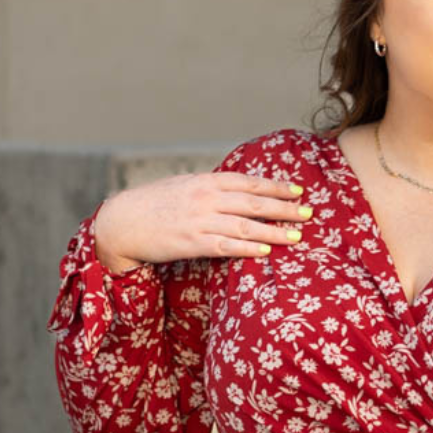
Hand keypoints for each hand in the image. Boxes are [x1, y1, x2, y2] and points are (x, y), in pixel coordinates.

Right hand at [92, 170, 311, 271]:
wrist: (123, 221)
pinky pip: (225, 246)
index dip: (276, 187)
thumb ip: (212, 189)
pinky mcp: (192, 243)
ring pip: (245, 225)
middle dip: (285, 208)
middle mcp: (206, 198)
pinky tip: (265, 251)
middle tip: (309, 214)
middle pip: (254, 203)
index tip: (298, 191)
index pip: (249, 182)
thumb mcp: (186, 186)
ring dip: (274, 231)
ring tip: (297, 236)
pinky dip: (247, 247)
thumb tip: (238, 192)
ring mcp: (199, 220)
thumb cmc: (156, 205)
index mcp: (206, 181)